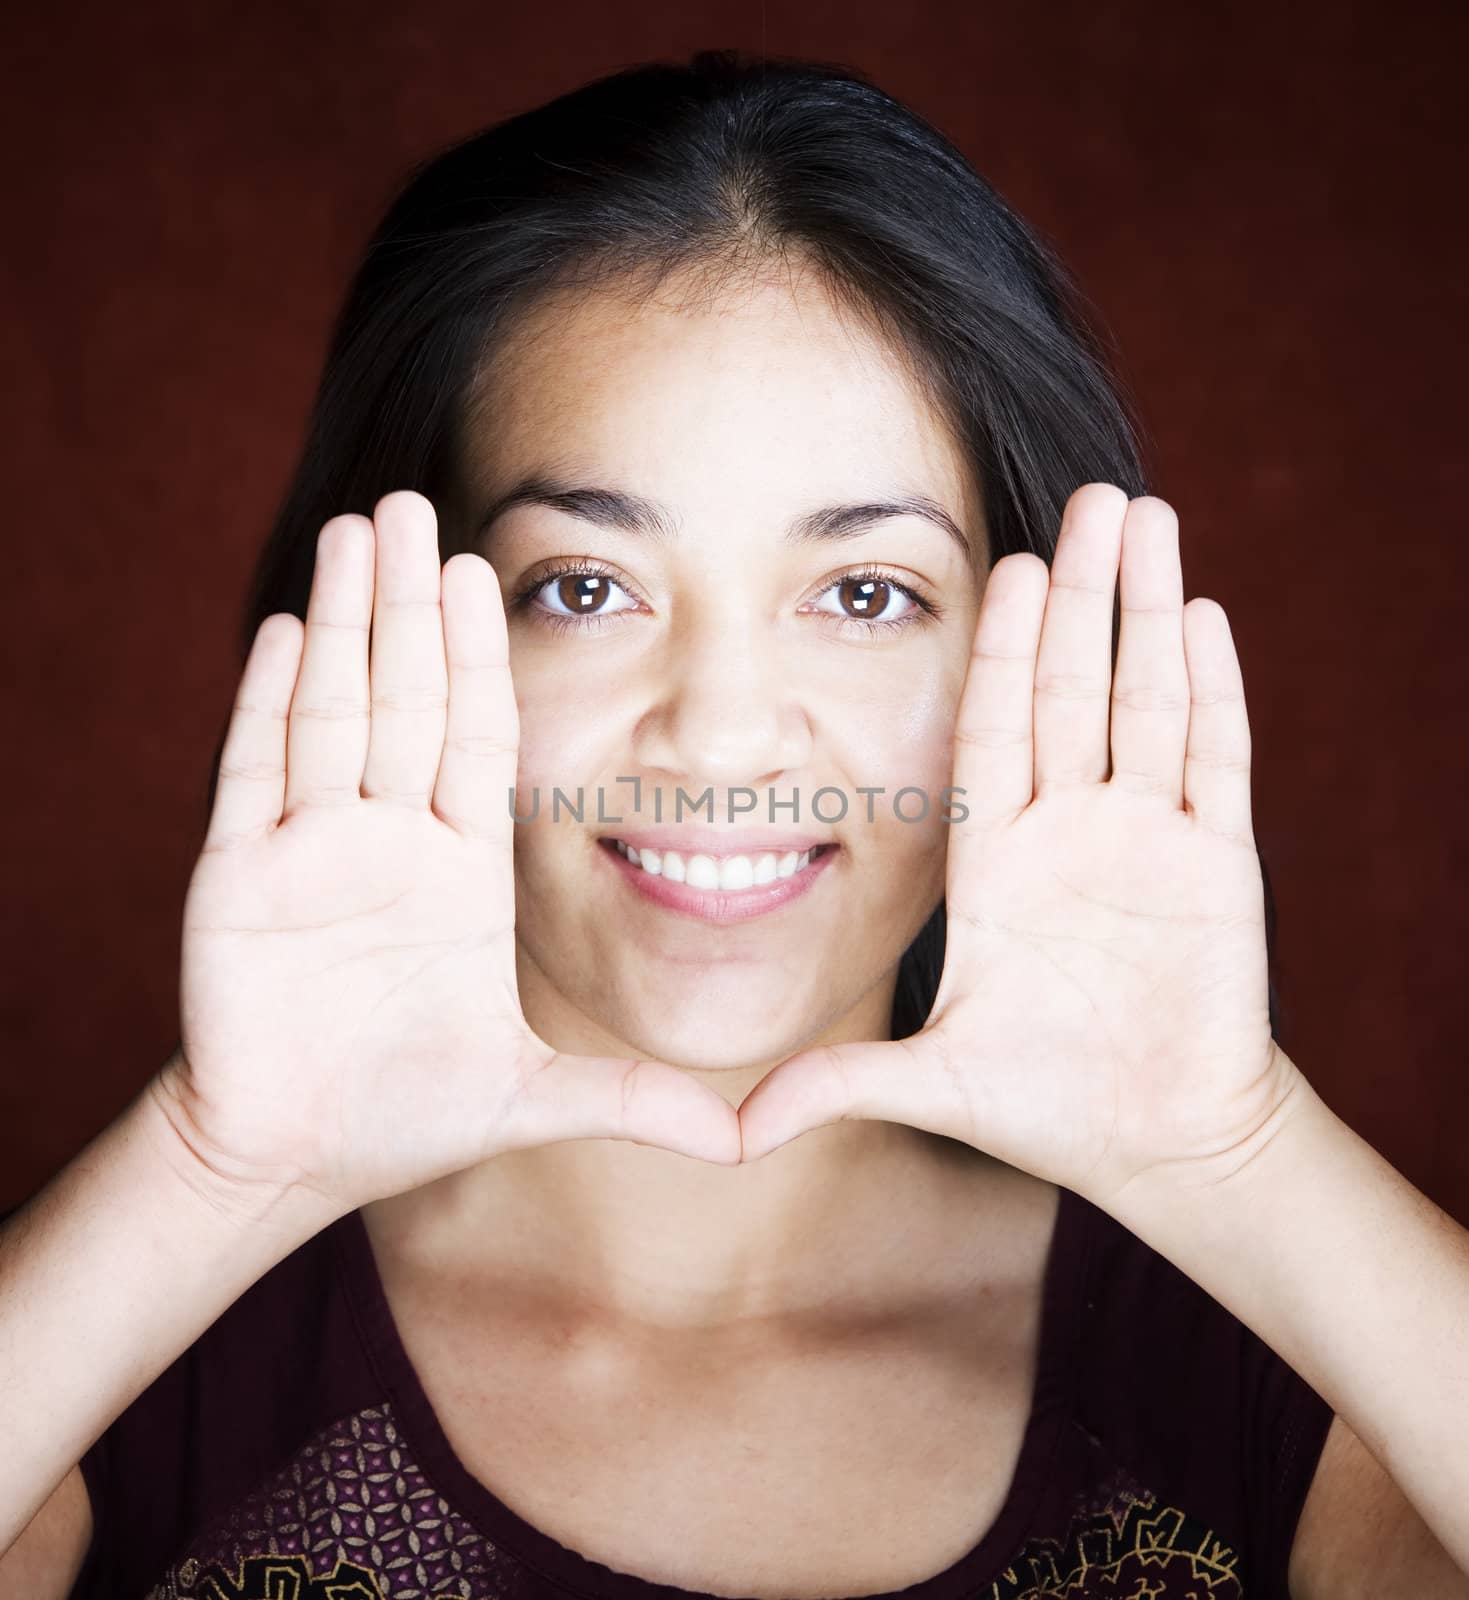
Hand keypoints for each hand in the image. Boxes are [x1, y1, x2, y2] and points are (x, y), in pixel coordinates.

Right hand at [157, 491, 740, 1219]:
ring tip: (358, 534)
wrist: (298, 1156)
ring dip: (343, 624)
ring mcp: (310, 852)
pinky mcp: (239, 881)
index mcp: (460, 869)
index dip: (478, 656)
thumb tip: (744, 1144)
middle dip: (409, 607)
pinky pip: (255, 775)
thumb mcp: (535, 1100)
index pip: (474, 735)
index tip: (487, 572)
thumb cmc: (409, 1114)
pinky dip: (266, 703)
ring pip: (330, 713)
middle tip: (415, 508)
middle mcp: (389, 841)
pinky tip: (285, 630)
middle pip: (402, 698)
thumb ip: (632, 1102)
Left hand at [737, 483, 1303, 1212]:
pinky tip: (1206, 616)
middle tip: (1088, 498)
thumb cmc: (1046, 1104)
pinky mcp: (1218, 864)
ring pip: (1147, 700)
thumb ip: (836, 1087)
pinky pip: (1217, 760)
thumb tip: (727, 1131)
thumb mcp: (932, 1083)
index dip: (1002, 650)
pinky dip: (1215, 691)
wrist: (1157, 1142)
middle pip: (1073, 688)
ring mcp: (1148, 838)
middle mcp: (1070, 830)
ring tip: (1150, 517)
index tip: (1003, 566)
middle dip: (1081, 596)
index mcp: (998, 861)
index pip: (994, 731)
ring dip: (1148, 613)